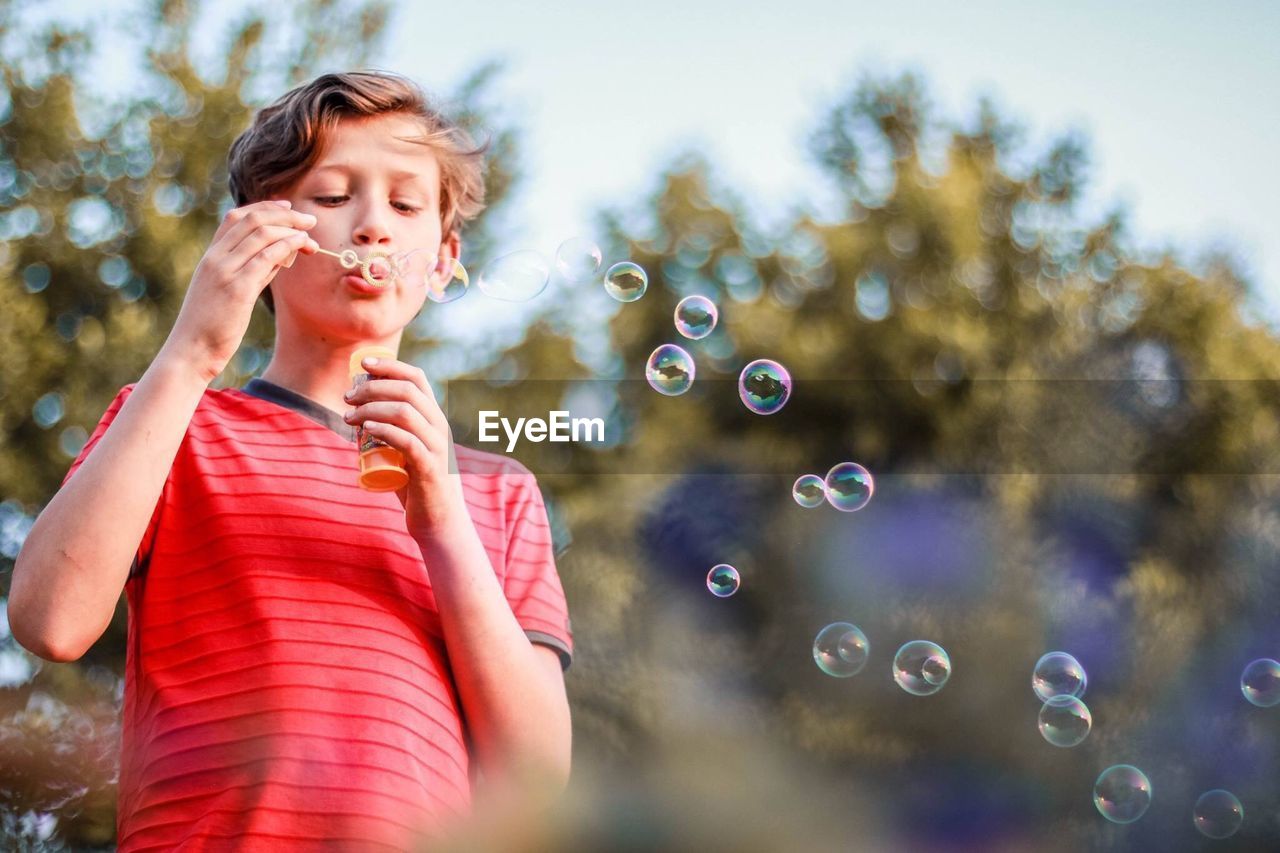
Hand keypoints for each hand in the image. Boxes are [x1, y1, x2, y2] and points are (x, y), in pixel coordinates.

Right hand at [164, 199, 318, 382]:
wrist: (191, 351)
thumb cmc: (211, 326)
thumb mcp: (229, 292)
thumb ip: (251, 271)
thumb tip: (279, 256)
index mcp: (210, 257)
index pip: (236, 218)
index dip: (264, 208)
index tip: (287, 208)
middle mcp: (215, 258)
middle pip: (252, 220)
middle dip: (284, 215)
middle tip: (309, 219)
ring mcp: (225, 271)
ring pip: (261, 233)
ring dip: (291, 230)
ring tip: (310, 236)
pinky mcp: (237, 288)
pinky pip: (267, 256)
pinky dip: (288, 245)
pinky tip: (302, 245)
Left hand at [342, 356, 465, 534]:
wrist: (440, 521)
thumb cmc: (417, 484)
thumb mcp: (407, 450)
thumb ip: (393, 432)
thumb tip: (359, 415)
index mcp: (434, 418)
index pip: (417, 378)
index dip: (390, 365)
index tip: (363, 364)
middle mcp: (439, 427)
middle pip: (407, 391)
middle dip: (373, 387)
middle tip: (347, 397)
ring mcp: (436, 447)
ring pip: (405, 412)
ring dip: (372, 408)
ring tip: (348, 416)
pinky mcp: (429, 468)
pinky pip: (407, 441)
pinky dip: (384, 430)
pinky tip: (366, 429)